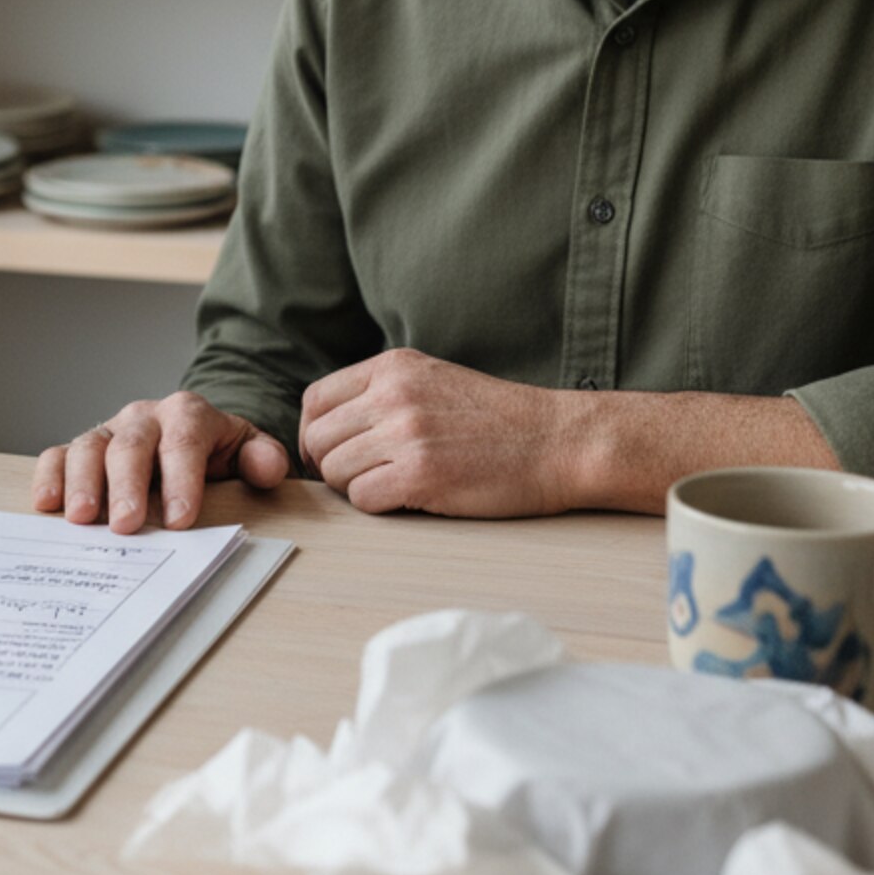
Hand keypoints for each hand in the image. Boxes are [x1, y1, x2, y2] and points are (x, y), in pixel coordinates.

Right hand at [32, 393, 291, 533]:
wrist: (189, 437)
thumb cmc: (216, 453)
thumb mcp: (248, 451)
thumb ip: (262, 458)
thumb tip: (268, 469)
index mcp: (187, 415)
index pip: (184, 440)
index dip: (181, 479)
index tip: (179, 520)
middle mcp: (143, 417)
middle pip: (131, 444)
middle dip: (127, 486)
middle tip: (126, 526)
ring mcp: (108, 432)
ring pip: (89, 447)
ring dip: (82, 483)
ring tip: (82, 520)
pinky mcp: (82, 449)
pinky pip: (58, 454)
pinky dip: (50, 475)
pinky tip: (46, 504)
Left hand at [299, 348, 582, 515]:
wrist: (558, 441)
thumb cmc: (497, 420)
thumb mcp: (431, 381)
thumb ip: (380, 394)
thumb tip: (325, 431)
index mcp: (392, 367)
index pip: (316, 400)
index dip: (315, 434)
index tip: (332, 455)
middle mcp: (393, 395)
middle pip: (320, 439)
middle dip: (333, 466)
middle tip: (364, 479)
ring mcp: (406, 433)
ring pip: (335, 472)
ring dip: (356, 488)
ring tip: (393, 486)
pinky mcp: (421, 474)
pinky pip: (362, 500)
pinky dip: (378, 507)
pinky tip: (410, 499)